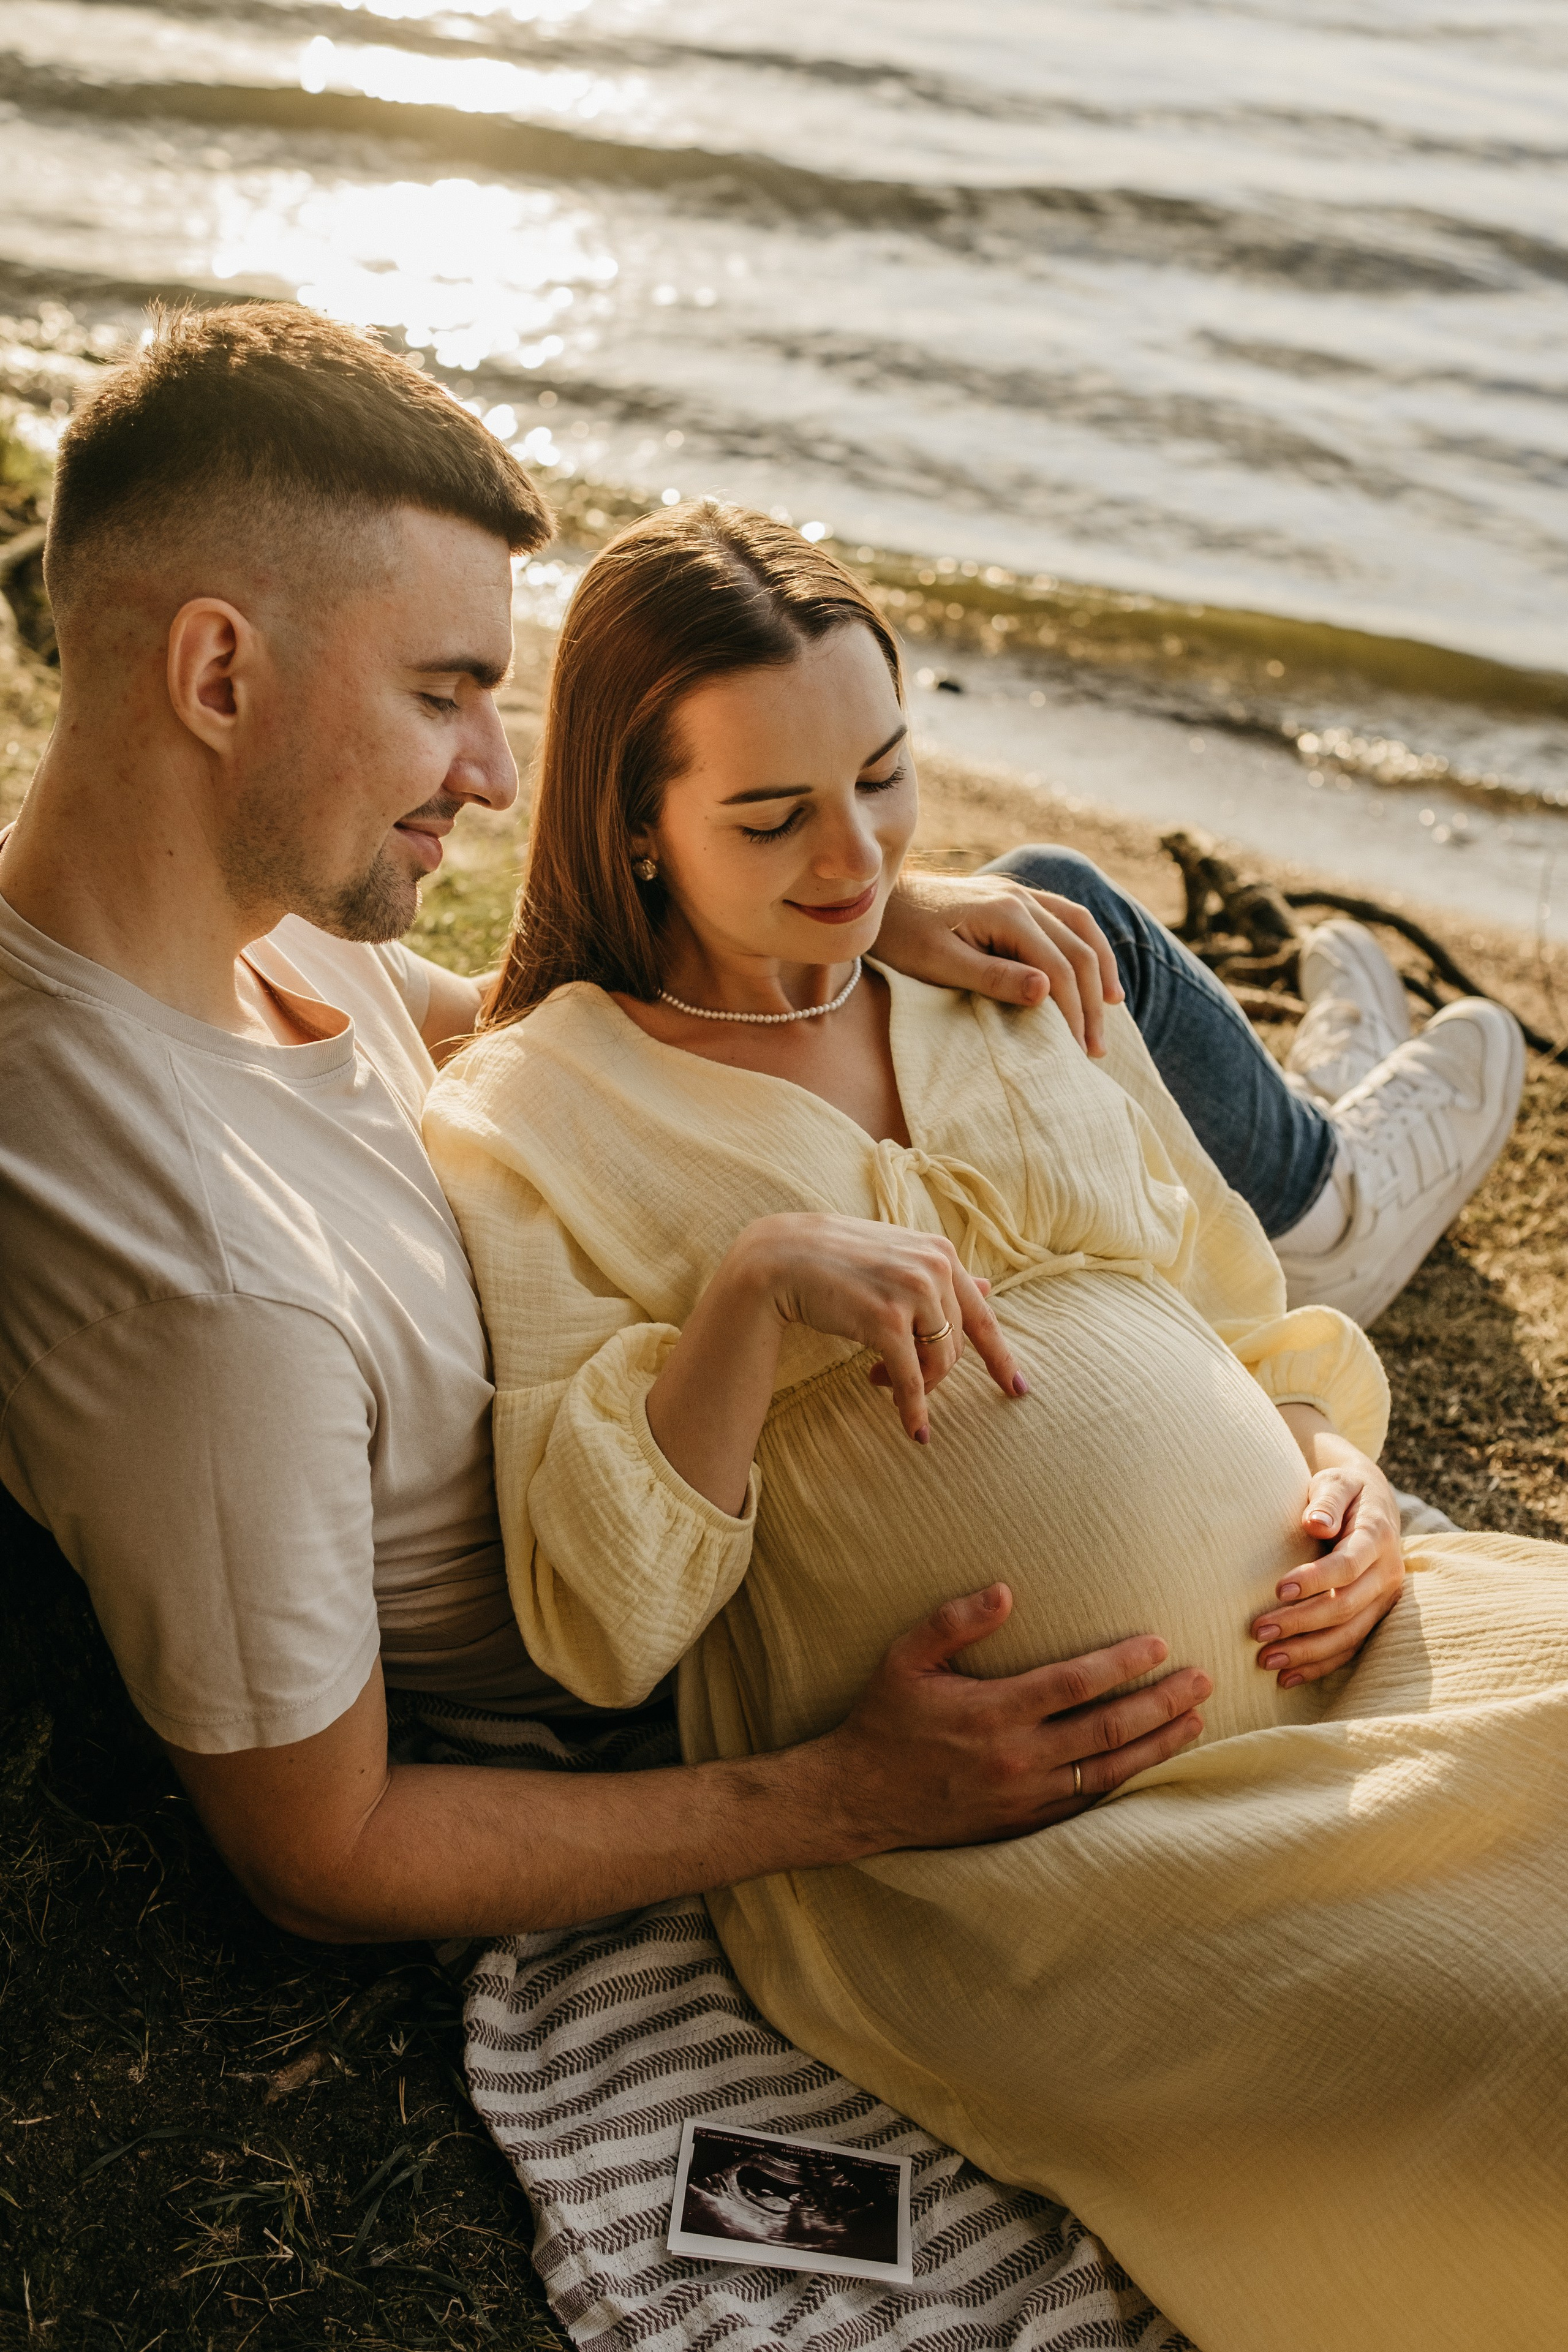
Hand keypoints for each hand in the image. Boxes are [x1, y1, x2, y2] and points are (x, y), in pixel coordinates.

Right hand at [741, 1212, 1025, 1441]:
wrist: (782, 1258)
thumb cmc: (836, 1259)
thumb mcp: (895, 1258)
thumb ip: (939, 1275)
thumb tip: (989, 1287)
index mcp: (941, 1253)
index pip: (982, 1315)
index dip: (1000, 1358)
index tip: (1017, 1389)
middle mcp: (934, 1268)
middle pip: (956, 1345)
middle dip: (932, 1372)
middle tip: (890, 1375)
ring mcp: (912, 1292)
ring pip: (938, 1362)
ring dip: (915, 1384)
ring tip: (876, 1377)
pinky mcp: (886, 1320)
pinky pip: (912, 1378)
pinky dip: (914, 1408)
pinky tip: (913, 1430)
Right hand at [824, 1583, 1209, 1848]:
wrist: (861, 1797)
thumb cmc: (885, 1719)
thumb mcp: (905, 1659)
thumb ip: (953, 1621)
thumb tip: (1005, 1589)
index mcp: (992, 1712)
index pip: (1075, 1683)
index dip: (1122, 1663)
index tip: (1160, 1645)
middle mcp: (1017, 1757)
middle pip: (1108, 1728)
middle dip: (1162, 1703)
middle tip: (1202, 1681)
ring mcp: (1025, 1796)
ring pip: (1110, 1771)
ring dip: (1158, 1744)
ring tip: (1196, 1721)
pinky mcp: (1026, 1822)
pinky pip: (1090, 1804)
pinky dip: (1128, 1783)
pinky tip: (1153, 1764)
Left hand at [873, 869, 1123, 1053]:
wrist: (880, 899)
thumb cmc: (902, 937)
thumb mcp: (939, 964)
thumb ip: (992, 977)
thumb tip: (1047, 990)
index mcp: (1007, 913)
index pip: (1058, 968)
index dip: (1073, 1012)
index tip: (1076, 1051)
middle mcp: (1022, 898)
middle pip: (1078, 951)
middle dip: (1091, 1002)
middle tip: (1095, 1049)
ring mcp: (1021, 894)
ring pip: (1082, 929)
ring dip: (1100, 971)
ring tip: (1110, 1012)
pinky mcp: (1016, 898)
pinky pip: (1068, 917)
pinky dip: (1087, 945)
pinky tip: (1095, 971)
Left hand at [1252, 1439, 1405, 1686]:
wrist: (1372, 1501)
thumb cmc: (1344, 1489)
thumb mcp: (1336, 1482)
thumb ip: (1326, 1501)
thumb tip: (1315, 1523)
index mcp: (1377, 1537)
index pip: (1347, 1567)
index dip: (1315, 1580)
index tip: (1277, 1589)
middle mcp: (1387, 1574)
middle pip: (1345, 1607)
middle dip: (1300, 1623)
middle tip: (1257, 1631)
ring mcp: (1383, 1600)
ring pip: (1348, 1636)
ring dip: (1307, 1652)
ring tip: (1265, 1660)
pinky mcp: (1373, 1616)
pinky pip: (1349, 1648)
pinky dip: (1319, 1665)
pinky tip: (1287, 1678)